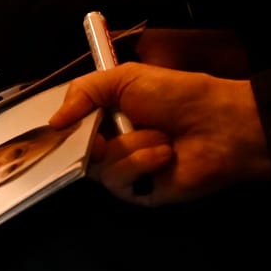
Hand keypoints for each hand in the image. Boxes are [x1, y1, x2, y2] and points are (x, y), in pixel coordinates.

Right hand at [48, 63, 270, 204]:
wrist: (218, 124)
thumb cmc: (177, 96)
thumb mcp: (125, 77)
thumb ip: (83, 91)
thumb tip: (53, 121)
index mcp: (110, 116)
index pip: (72, 127)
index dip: (65, 127)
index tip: (63, 125)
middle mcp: (114, 144)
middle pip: (78, 151)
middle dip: (93, 139)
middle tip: (106, 134)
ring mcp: (126, 170)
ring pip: (99, 166)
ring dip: (130, 146)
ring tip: (160, 137)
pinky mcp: (138, 193)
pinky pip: (120, 182)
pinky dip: (141, 163)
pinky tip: (164, 154)